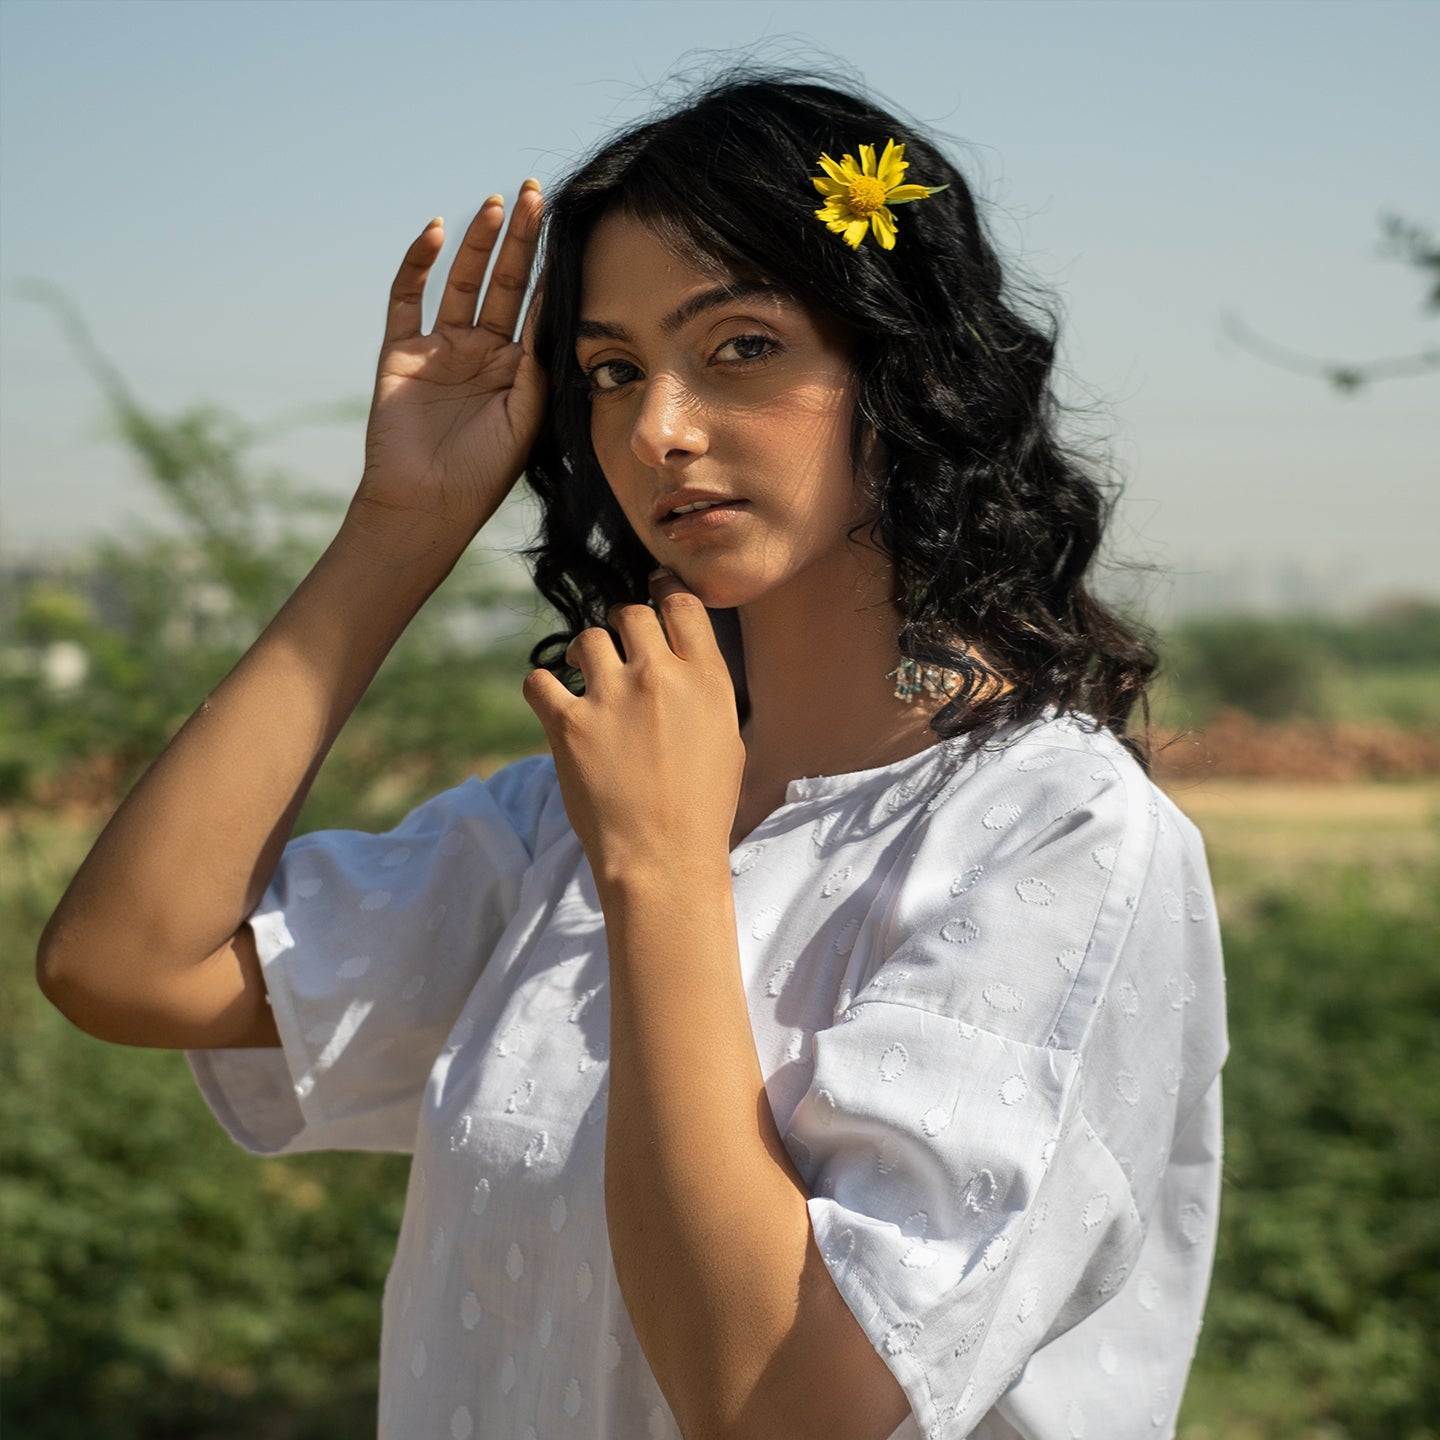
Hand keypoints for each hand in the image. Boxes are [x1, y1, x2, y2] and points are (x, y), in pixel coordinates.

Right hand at [349, 184, 546, 557]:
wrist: (427, 506)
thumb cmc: (483, 474)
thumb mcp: (525, 419)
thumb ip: (535, 367)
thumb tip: (544, 312)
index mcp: (516, 370)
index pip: (536, 306)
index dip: (549, 268)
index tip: (567, 228)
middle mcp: (481, 353)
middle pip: (503, 283)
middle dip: (520, 240)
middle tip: (536, 196)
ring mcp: (440, 349)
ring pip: (461, 283)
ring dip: (478, 244)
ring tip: (497, 205)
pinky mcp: (400, 352)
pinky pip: (407, 298)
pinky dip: (418, 264)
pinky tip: (437, 233)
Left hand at [523, 571, 744, 885]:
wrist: (663, 860)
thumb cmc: (702, 809)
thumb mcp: (728, 740)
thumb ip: (704, 691)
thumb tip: (680, 660)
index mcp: (706, 680)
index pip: (680, 604)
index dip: (662, 594)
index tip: (652, 600)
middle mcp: (660, 677)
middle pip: (631, 614)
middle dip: (622, 628)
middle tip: (618, 652)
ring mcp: (612, 698)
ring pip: (586, 639)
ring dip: (585, 656)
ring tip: (587, 683)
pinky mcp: (568, 724)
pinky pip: (540, 679)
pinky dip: (543, 687)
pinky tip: (553, 702)